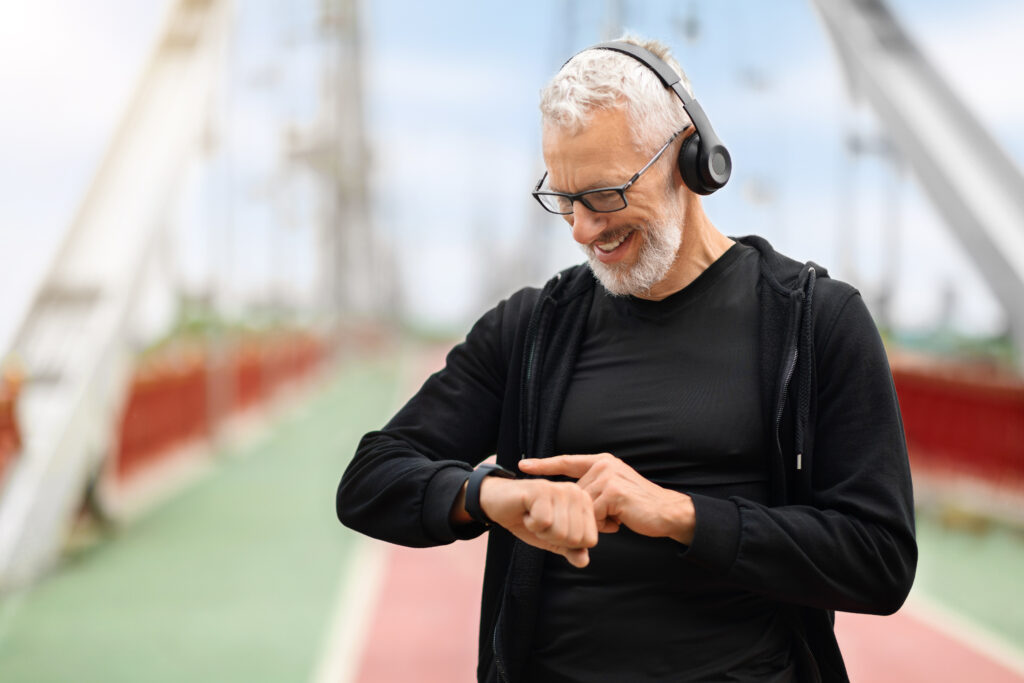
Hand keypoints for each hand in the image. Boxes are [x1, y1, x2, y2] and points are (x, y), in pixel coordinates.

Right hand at [479, 476, 598, 567]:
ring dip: (541, 531)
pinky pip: (543, 522)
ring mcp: (560, 489)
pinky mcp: (542, 489)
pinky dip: (530, 524)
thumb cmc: (528, 519)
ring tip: (534, 516)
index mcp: (585, 503)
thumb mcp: (552, 539)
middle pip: (575, 538)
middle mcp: (577, 492)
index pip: (590, 540)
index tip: (553, 528)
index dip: (567, 543)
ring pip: (560, 532)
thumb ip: (571, 550)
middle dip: (552, 537)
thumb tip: (584, 562)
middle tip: (541, 522)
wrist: (498, 503)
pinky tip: (526, 512)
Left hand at [519, 453, 695, 544]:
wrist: (667, 513)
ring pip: (583, 505)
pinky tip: (620, 521)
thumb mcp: (612, 493)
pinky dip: (603, 524)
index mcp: (602, 461)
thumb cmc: (638, 507)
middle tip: (611, 519)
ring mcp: (608, 476)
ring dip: (596, 519)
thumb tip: (569, 500)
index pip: (566, 461)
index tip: (523, 465)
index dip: (544, 464)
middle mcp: (604, 464)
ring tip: (617, 519)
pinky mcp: (613, 492)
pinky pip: (593, 514)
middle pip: (574, 493)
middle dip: (586, 512)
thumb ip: (592, 492)